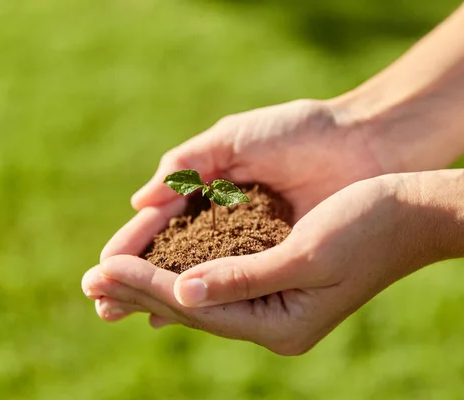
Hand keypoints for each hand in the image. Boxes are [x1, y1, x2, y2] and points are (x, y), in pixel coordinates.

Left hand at [82, 175, 440, 354]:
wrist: (416, 213)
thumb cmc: (368, 226)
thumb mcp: (306, 255)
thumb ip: (242, 279)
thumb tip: (181, 293)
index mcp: (282, 326)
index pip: (197, 308)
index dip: (145, 287)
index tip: (99, 271)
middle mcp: (276, 324)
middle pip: (193, 307)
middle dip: (140, 289)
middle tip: (87, 281)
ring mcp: (278, 306)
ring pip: (203, 295)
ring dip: (156, 282)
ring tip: (110, 276)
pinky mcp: (280, 281)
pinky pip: (221, 282)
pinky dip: (186, 272)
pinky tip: (160, 270)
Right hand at [86, 97, 388, 332]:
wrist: (365, 145)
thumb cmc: (301, 132)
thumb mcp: (236, 138)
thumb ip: (188, 165)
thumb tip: (139, 202)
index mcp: (213, 187)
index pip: (165, 222)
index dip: (134, 244)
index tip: (102, 266)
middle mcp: (228, 220)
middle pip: (175, 254)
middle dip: (137, 275)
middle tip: (98, 299)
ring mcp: (254, 242)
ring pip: (200, 273)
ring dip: (162, 293)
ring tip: (123, 313)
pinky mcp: (281, 259)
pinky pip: (236, 282)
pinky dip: (207, 298)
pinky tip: (177, 316)